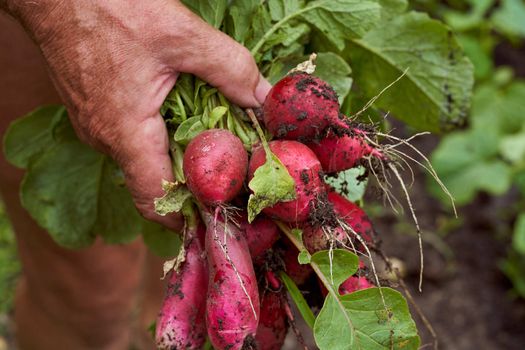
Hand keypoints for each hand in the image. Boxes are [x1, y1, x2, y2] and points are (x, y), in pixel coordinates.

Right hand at [7, 0, 270, 231]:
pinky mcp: (95, 110)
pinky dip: (158, 136)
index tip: (220, 213)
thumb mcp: (182, 35)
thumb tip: (265, 98)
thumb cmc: (110, 9)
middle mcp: (106, 139)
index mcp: (126, 133)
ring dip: (176, 155)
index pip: (155, 201)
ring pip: (143, 159)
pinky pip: (130, 138)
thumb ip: (230, 68)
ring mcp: (96, 126)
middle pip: (154, 182)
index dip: (188, 216)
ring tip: (212, 142)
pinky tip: (181, 115)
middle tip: (229, 172)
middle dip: (193, 182)